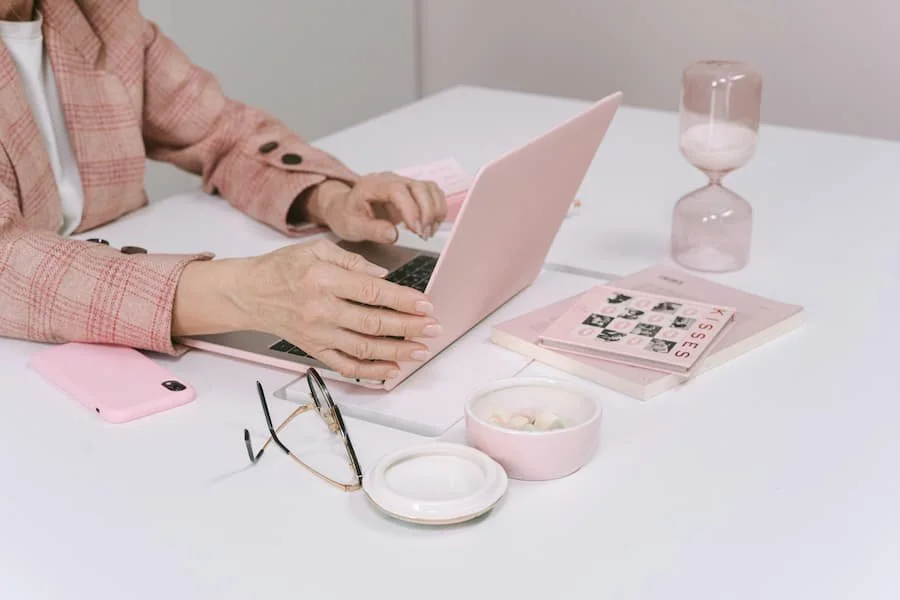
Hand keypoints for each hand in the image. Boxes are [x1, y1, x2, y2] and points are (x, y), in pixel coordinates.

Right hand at [173, 239, 441, 380]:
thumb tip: (384, 276)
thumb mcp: (316, 249)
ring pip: (363, 348)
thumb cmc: (284, 268)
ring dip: (397, 351)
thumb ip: (352, 259)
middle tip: (433, 329)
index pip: (372, 292)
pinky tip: (392, 369)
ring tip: (422, 350)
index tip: (426, 305)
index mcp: (324, 279)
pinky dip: (371, 371)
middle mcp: (321, 309)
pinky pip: (345, 365)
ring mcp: (317, 333)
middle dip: (408, 327)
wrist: (250, 293)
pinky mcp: (313, 349)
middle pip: (372, 323)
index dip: (402, 300)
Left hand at [306, 174, 446, 242]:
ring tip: (427, 232)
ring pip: (430, 189)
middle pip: (420, 187)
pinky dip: (437, 209)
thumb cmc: (347, 215)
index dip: (411, 210)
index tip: (416, 230)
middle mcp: (391, 179)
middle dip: (427, 213)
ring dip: (435, 211)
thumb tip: (393, 235)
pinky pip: (433, 193)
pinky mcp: (412, 191)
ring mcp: (403, 183)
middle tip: (423, 235)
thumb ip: (372, 231)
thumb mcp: (352, 227)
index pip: (398, 190)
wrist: (344, 208)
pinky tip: (430, 225)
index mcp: (373, 185)